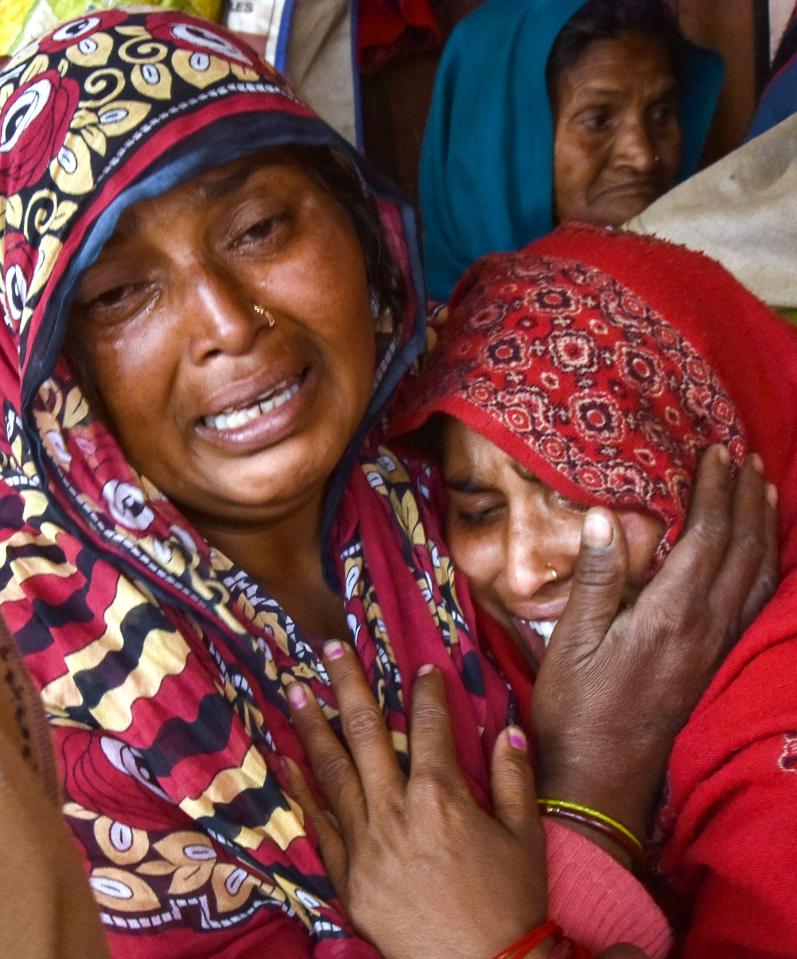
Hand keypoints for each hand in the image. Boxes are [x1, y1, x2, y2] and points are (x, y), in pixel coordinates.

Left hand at [286, 642, 546, 958]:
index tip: (423, 669)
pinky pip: (318, 826)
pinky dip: (301, 791)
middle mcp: (396, 811)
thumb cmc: (511, 904)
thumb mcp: (525, 836)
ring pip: (333, 771)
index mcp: (442, 797)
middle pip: (366, 733)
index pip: (430, 727)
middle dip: (349, 685)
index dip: (428, 693)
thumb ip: (513, 777)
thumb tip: (507, 728)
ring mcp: (365, 844)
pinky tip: (286, 763)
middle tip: (331, 648)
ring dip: (314, 726)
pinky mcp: (347, 878)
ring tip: (297, 690)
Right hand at [533, 446, 777, 849]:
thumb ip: (596, 577)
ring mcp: (716, 648)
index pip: (706, 537)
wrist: (601, 778)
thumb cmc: (576, 708)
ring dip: (763, 527)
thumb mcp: (572, 640)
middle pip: (741, 549)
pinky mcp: (714, 664)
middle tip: (744, 456)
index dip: (715, 491)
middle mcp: (706, 627)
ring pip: (757, 575)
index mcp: (671, 614)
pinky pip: (753, 603)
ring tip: (763, 489)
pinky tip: (758, 555)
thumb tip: (603, 514)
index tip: (716, 452)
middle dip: (746, 498)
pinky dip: (763, 567)